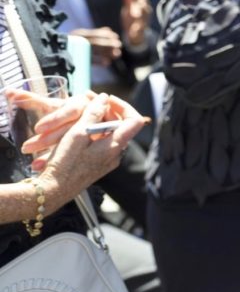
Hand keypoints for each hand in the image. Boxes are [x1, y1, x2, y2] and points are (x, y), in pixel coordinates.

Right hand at [26, 94, 147, 203]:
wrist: (51, 193)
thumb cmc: (64, 164)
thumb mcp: (77, 134)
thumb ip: (93, 114)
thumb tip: (105, 99)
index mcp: (116, 145)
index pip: (135, 120)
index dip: (123, 106)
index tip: (107, 100)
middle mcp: (116, 154)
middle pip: (119, 125)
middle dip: (104, 112)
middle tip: (86, 103)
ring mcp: (107, 161)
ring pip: (106, 134)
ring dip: (93, 122)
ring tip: (76, 115)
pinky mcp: (96, 165)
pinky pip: (98, 144)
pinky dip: (89, 134)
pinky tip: (73, 131)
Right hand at [71, 27, 122, 64]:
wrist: (57, 52)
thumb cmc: (73, 43)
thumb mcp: (83, 36)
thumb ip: (95, 33)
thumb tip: (109, 30)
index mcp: (79, 34)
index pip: (94, 33)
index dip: (106, 35)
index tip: (116, 36)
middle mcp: (76, 42)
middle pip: (95, 43)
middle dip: (108, 44)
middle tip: (119, 45)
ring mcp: (75, 51)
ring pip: (93, 52)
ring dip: (106, 53)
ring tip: (117, 54)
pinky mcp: (75, 60)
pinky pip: (88, 61)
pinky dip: (98, 61)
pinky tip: (107, 63)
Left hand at [119, 0, 151, 46]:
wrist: (137, 35)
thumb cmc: (133, 17)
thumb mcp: (130, 6)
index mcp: (142, 7)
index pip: (143, 2)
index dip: (142, 0)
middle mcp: (144, 16)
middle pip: (146, 11)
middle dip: (143, 8)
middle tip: (138, 5)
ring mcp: (142, 25)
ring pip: (143, 22)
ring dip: (140, 19)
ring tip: (135, 16)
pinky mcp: (139, 34)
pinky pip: (139, 33)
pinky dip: (137, 31)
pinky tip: (134, 30)